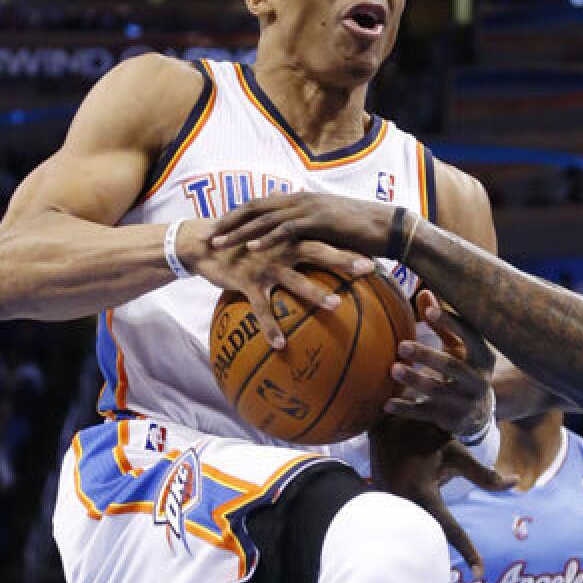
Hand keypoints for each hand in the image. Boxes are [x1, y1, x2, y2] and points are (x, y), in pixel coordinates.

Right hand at [177, 217, 375, 348]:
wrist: (203, 243)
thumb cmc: (243, 243)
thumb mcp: (270, 236)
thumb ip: (296, 240)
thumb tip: (322, 249)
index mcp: (291, 237)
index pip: (327, 238)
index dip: (352, 245)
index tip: (378, 252)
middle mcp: (281, 248)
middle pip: (318, 251)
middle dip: (344, 260)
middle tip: (369, 269)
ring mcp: (264, 265)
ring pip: (294, 280)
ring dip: (315, 293)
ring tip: (336, 305)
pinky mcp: (245, 282)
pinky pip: (261, 308)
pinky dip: (270, 327)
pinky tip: (280, 346)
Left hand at [208, 192, 396, 259]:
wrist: (389, 227)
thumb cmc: (362, 232)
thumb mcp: (329, 230)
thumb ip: (308, 232)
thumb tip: (295, 245)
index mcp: (301, 200)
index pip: (260, 204)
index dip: (236, 215)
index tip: (216, 228)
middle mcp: (300, 199)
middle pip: (254, 207)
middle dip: (227, 221)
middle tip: (205, 235)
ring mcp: (309, 208)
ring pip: (264, 218)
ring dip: (239, 231)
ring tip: (218, 244)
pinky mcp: (319, 220)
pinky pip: (286, 229)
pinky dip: (267, 238)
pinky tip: (251, 249)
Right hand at [369, 418, 513, 577]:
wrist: (387, 423)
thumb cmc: (428, 436)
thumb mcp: (458, 453)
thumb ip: (485, 475)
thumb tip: (515, 482)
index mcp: (422, 492)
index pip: (449, 529)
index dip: (467, 550)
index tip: (481, 571)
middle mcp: (402, 501)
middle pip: (431, 533)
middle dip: (450, 547)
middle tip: (475, 567)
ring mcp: (387, 503)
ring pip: (416, 527)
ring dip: (431, 535)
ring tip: (444, 551)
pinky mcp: (382, 502)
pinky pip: (404, 519)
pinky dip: (418, 525)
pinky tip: (424, 530)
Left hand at [387, 290, 494, 436]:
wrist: (478, 414)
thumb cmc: (464, 369)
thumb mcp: (459, 347)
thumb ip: (442, 324)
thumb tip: (424, 291)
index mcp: (483, 356)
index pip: (470, 336)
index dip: (451, 323)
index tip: (428, 312)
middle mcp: (478, 380)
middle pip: (453, 366)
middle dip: (428, 356)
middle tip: (401, 345)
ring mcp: (464, 401)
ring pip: (438, 391)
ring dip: (415, 380)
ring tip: (393, 369)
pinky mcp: (450, 418)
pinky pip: (425, 413)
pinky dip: (405, 409)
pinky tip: (386, 404)